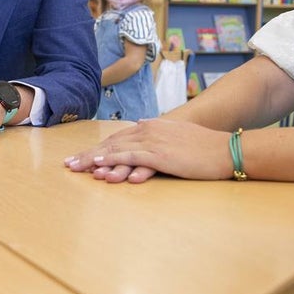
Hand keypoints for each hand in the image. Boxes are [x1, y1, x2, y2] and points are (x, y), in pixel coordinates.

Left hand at [63, 117, 233, 182]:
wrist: (225, 149)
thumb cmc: (204, 147)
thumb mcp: (176, 136)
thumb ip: (157, 135)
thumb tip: (142, 134)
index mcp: (150, 126)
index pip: (117, 138)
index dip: (97, 148)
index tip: (81, 157)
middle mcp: (147, 130)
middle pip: (110, 143)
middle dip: (87, 154)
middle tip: (68, 164)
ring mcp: (153, 141)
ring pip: (116, 149)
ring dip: (93, 159)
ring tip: (75, 167)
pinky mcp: (159, 154)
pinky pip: (131, 157)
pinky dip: (113, 160)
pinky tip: (99, 165)